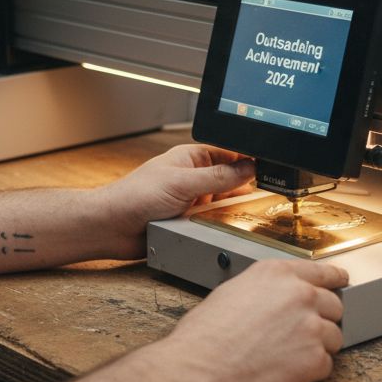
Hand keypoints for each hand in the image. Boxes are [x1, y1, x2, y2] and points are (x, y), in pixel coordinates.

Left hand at [95, 144, 254, 257]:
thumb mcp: (183, 183)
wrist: (112, 228)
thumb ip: (218, 177)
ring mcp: (191, 200)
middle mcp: (193, 177)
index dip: (249, 159)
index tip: (269, 167)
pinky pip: (212, 222)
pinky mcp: (188, 221)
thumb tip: (249, 168)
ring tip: (248, 211)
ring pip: (222, 203)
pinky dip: (219, 225)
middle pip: (230, 180)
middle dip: (243, 186)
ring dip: (229, 209)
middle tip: (265, 193)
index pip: (229, 153)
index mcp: (190, 158)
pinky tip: (226, 227)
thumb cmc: (134, 197)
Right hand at [154, 259, 347, 381]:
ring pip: (333, 338)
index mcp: (278, 274)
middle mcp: (300, 295)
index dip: (334, 280)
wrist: (199, 370)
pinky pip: (325, 366)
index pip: (323, 271)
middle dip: (320, 321)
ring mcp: (311, 328)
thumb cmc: (205, 337)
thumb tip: (281, 298)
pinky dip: (308, 373)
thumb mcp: (234, 292)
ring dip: (315, 349)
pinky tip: (281, 372)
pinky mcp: (314, 360)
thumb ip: (267, 290)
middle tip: (297, 336)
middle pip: (334, 306)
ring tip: (283, 358)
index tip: (341, 283)